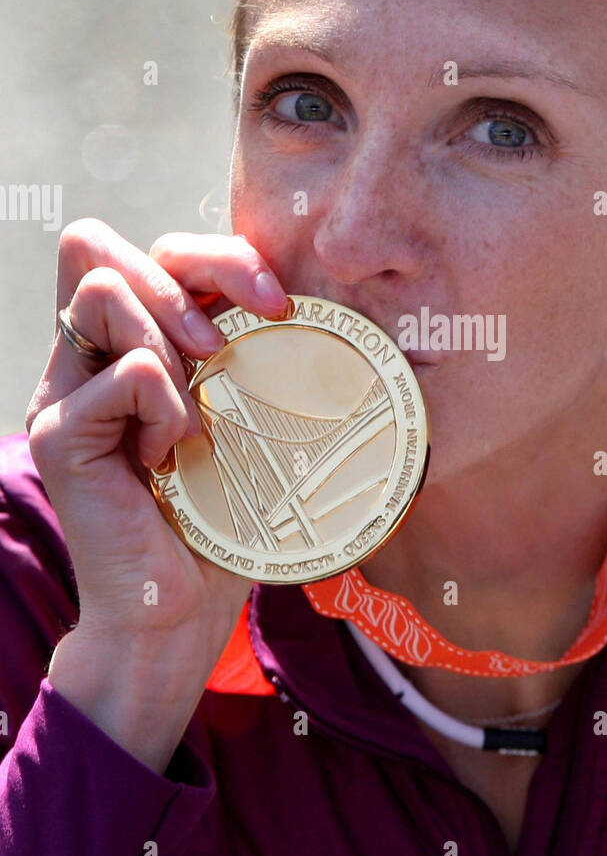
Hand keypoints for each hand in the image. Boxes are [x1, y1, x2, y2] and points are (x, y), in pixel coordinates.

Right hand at [26, 219, 289, 677]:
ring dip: (171, 340)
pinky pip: (128, 372)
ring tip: (194, 413)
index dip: (211, 253)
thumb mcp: (241, 418)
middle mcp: (82, 361)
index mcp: (123, 348)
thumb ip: (243, 352)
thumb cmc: (220, 517)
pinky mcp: (62, 433)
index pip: (142, 248)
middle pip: (100, 245)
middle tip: (231, 345)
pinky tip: (174, 455)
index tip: (275, 303)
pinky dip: (169, 407)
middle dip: (190, 275)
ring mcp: (63, 393)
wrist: (178, 610)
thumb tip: (296, 295)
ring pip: (102, 289)